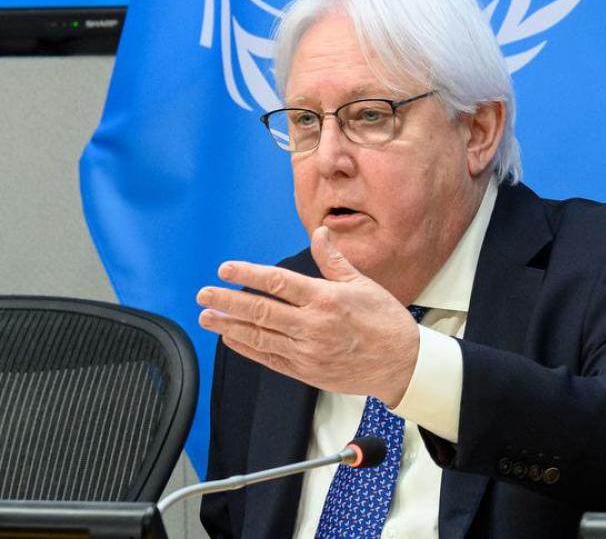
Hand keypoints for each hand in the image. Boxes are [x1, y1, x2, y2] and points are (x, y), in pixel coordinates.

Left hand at [197, 226, 420, 405]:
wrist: (402, 364)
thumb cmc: (385, 321)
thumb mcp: (362, 283)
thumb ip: (333, 260)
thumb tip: (319, 233)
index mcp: (326, 299)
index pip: (277, 282)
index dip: (248, 275)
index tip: (225, 269)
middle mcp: (313, 325)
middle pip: (260, 311)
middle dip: (227, 301)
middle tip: (204, 294)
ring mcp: (307, 351)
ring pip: (259, 337)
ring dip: (229, 326)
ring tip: (207, 317)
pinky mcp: (306, 372)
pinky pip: (269, 359)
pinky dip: (247, 348)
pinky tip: (231, 339)